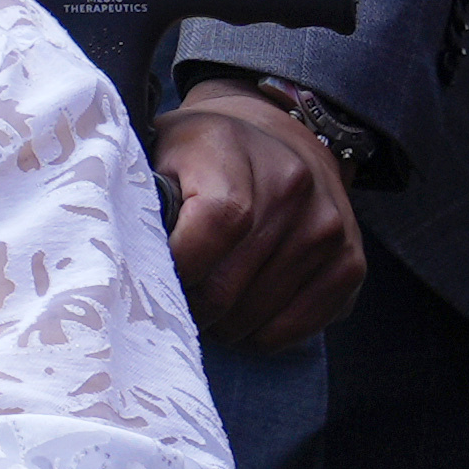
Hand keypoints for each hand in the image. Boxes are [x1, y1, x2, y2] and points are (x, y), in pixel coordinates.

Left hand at [154, 82, 365, 346]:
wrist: (280, 134)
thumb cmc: (204, 152)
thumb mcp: (164, 149)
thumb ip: (143, 195)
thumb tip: (117, 253)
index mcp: (233, 153)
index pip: (206, 236)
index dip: (175, 271)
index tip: (152, 279)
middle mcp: (291, 188)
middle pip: (227, 288)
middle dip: (192, 309)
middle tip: (177, 304)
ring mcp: (327, 228)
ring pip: (259, 317)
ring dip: (224, 326)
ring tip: (209, 305)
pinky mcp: (351, 263)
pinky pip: (298, 329)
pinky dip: (263, 334)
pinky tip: (245, 312)